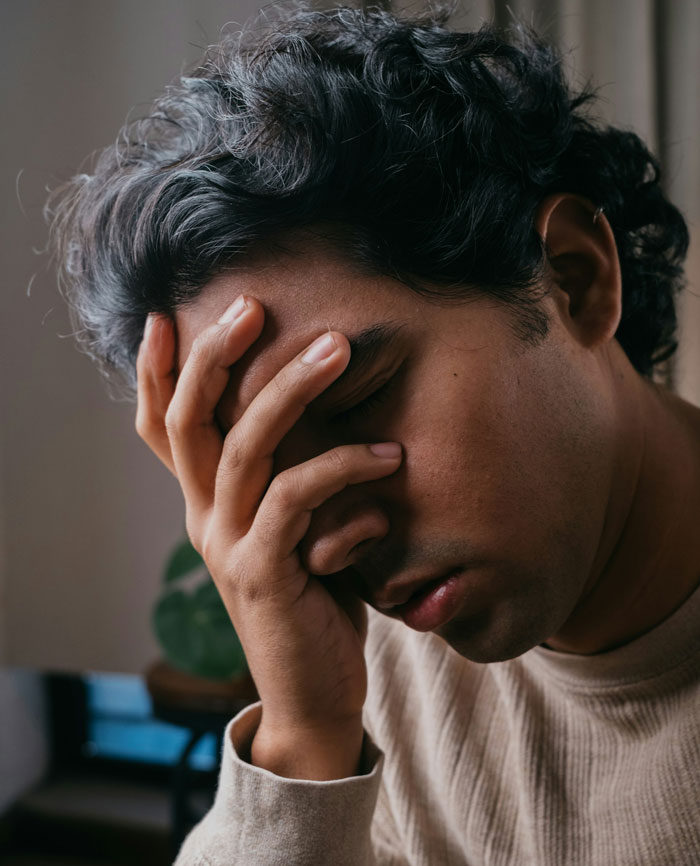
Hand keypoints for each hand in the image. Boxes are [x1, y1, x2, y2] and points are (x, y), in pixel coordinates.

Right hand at [135, 297, 401, 778]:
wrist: (313, 692)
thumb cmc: (316, 600)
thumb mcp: (300, 530)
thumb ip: (297, 483)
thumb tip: (341, 425)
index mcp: (208, 504)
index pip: (165, 430)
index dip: (154, 375)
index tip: (163, 318)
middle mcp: (206, 518)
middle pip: (191, 421)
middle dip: (216, 357)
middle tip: (253, 305)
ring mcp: (229, 546)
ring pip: (245, 448)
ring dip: (290, 390)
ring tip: (338, 348)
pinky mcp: (264, 573)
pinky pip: (296, 499)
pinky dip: (342, 467)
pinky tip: (387, 455)